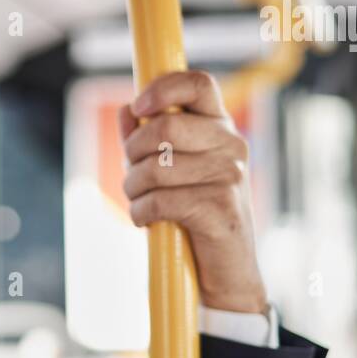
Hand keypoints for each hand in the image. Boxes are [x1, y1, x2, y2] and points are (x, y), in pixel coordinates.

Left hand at [117, 70, 268, 314]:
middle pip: (165, 127)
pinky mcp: (219, 208)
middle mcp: (231, 146)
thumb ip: (148, 140)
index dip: (163, 87)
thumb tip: (125, 111)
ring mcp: (230, 177)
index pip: (199, 84)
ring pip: (155, 167)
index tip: (138, 107)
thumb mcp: (170, 172)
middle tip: (133, 175)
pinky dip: (140, 213)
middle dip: (133, 152)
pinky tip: (146, 220)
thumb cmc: (194, 217)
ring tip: (139, 201)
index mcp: (220, 128)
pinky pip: (159, 200)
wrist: (224, 273)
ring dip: (133, 189)